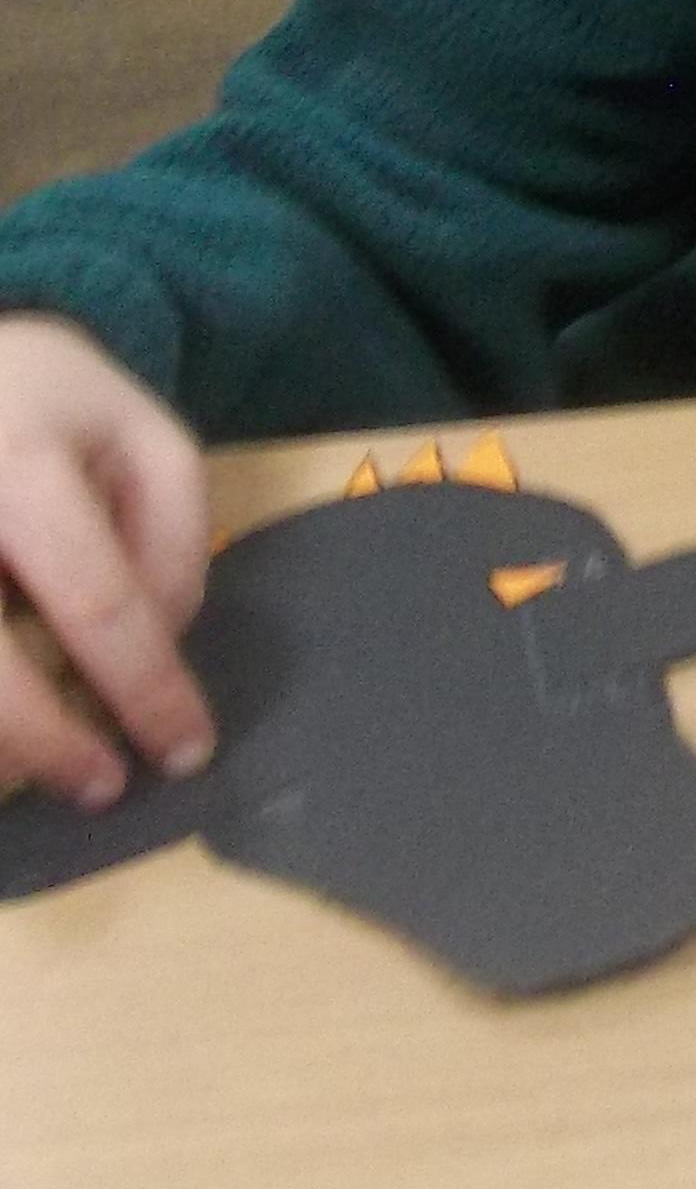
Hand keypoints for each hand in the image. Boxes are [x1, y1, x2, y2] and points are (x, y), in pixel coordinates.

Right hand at [0, 319, 213, 811]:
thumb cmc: (48, 402)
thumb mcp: (141, 436)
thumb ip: (172, 532)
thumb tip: (166, 639)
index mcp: (19, 468)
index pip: (95, 600)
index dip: (144, 686)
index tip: (184, 749)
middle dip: (46, 743)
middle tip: (103, 786)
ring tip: (37, 770)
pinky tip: (5, 742)